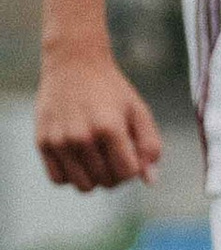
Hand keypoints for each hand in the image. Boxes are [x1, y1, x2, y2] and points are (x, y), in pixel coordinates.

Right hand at [35, 50, 161, 189]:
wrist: (73, 63)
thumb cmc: (111, 90)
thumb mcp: (138, 111)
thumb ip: (150, 146)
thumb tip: (149, 181)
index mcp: (109, 128)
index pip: (127, 173)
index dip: (134, 167)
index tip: (131, 152)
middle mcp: (81, 136)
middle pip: (107, 182)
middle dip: (116, 173)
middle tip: (114, 152)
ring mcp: (59, 141)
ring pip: (83, 186)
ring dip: (95, 178)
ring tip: (98, 157)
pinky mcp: (42, 142)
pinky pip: (58, 179)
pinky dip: (71, 176)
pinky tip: (79, 159)